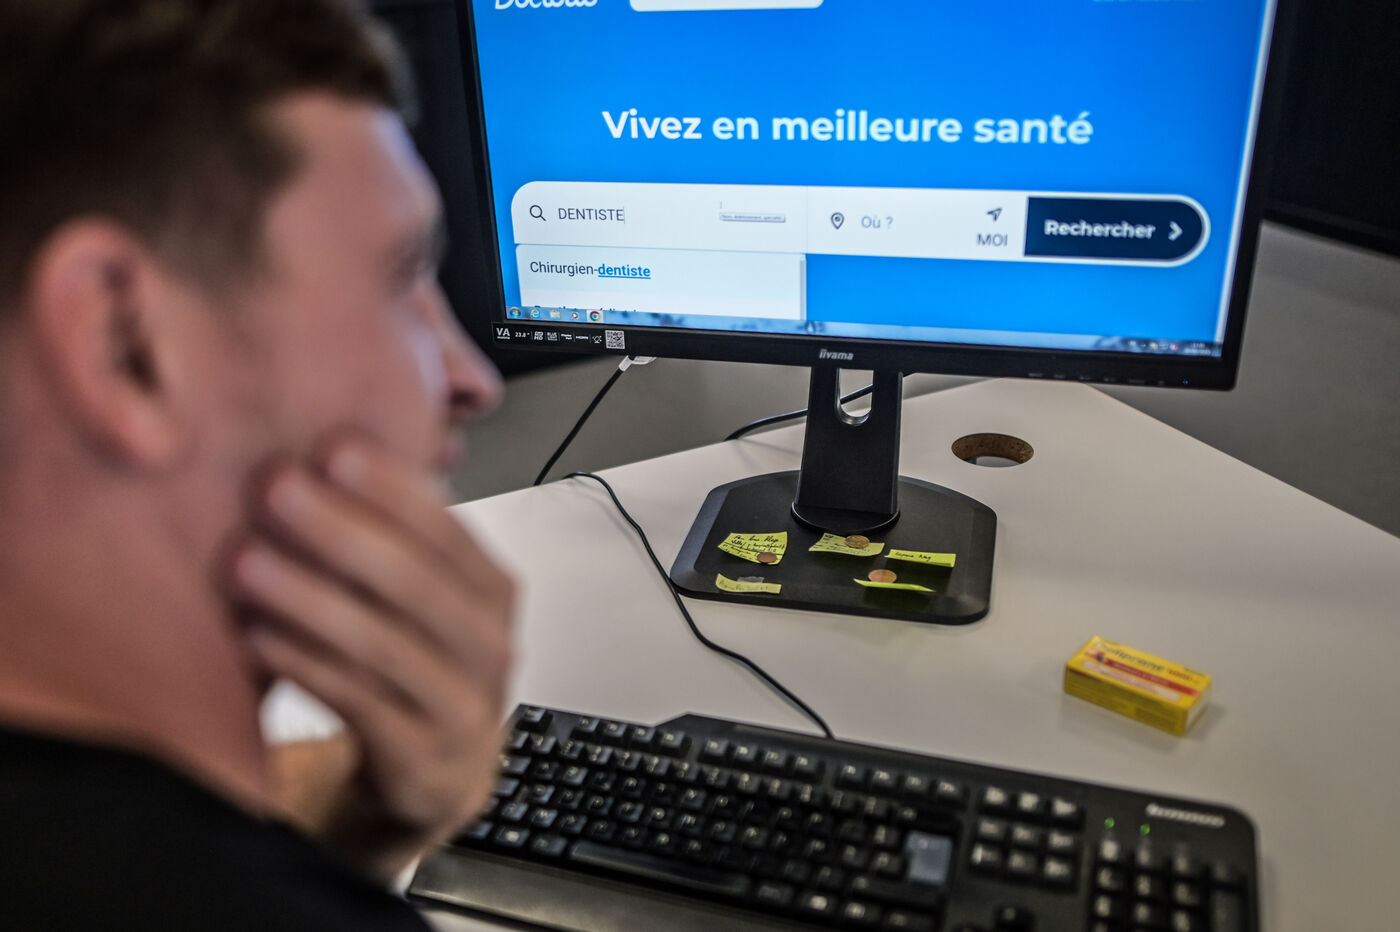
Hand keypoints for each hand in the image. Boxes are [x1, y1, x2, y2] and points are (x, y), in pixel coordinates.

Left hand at [228, 436, 515, 881]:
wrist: (432, 774)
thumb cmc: (413, 665)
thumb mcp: (419, 596)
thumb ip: (396, 531)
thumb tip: (331, 440)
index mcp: (491, 590)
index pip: (447, 529)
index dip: (390, 487)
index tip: (329, 448)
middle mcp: (489, 644)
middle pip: (416, 582)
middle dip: (339, 530)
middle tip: (273, 490)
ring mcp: (463, 705)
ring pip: (385, 645)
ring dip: (309, 597)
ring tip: (244, 562)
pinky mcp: (425, 761)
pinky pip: (360, 706)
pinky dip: (306, 667)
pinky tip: (257, 636)